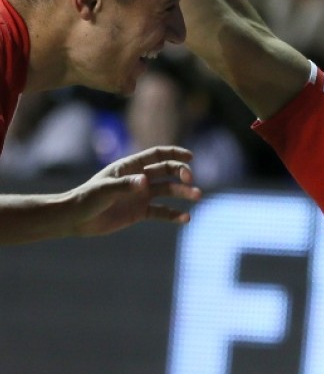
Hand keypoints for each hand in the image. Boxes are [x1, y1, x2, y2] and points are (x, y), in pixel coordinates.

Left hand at [68, 146, 200, 236]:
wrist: (75, 220)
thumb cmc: (86, 199)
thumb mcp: (104, 190)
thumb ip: (125, 185)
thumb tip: (145, 181)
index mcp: (131, 167)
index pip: (157, 155)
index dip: (174, 154)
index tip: (190, 157)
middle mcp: (140, 179)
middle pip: (167, 171)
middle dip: (181, 173)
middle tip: (190, 181)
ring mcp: (141, 196)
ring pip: (169, 191)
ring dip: (184, 192)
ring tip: (197, 196)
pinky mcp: (140, 212)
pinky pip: (162, 212)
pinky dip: (174, 215)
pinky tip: (185, 219)